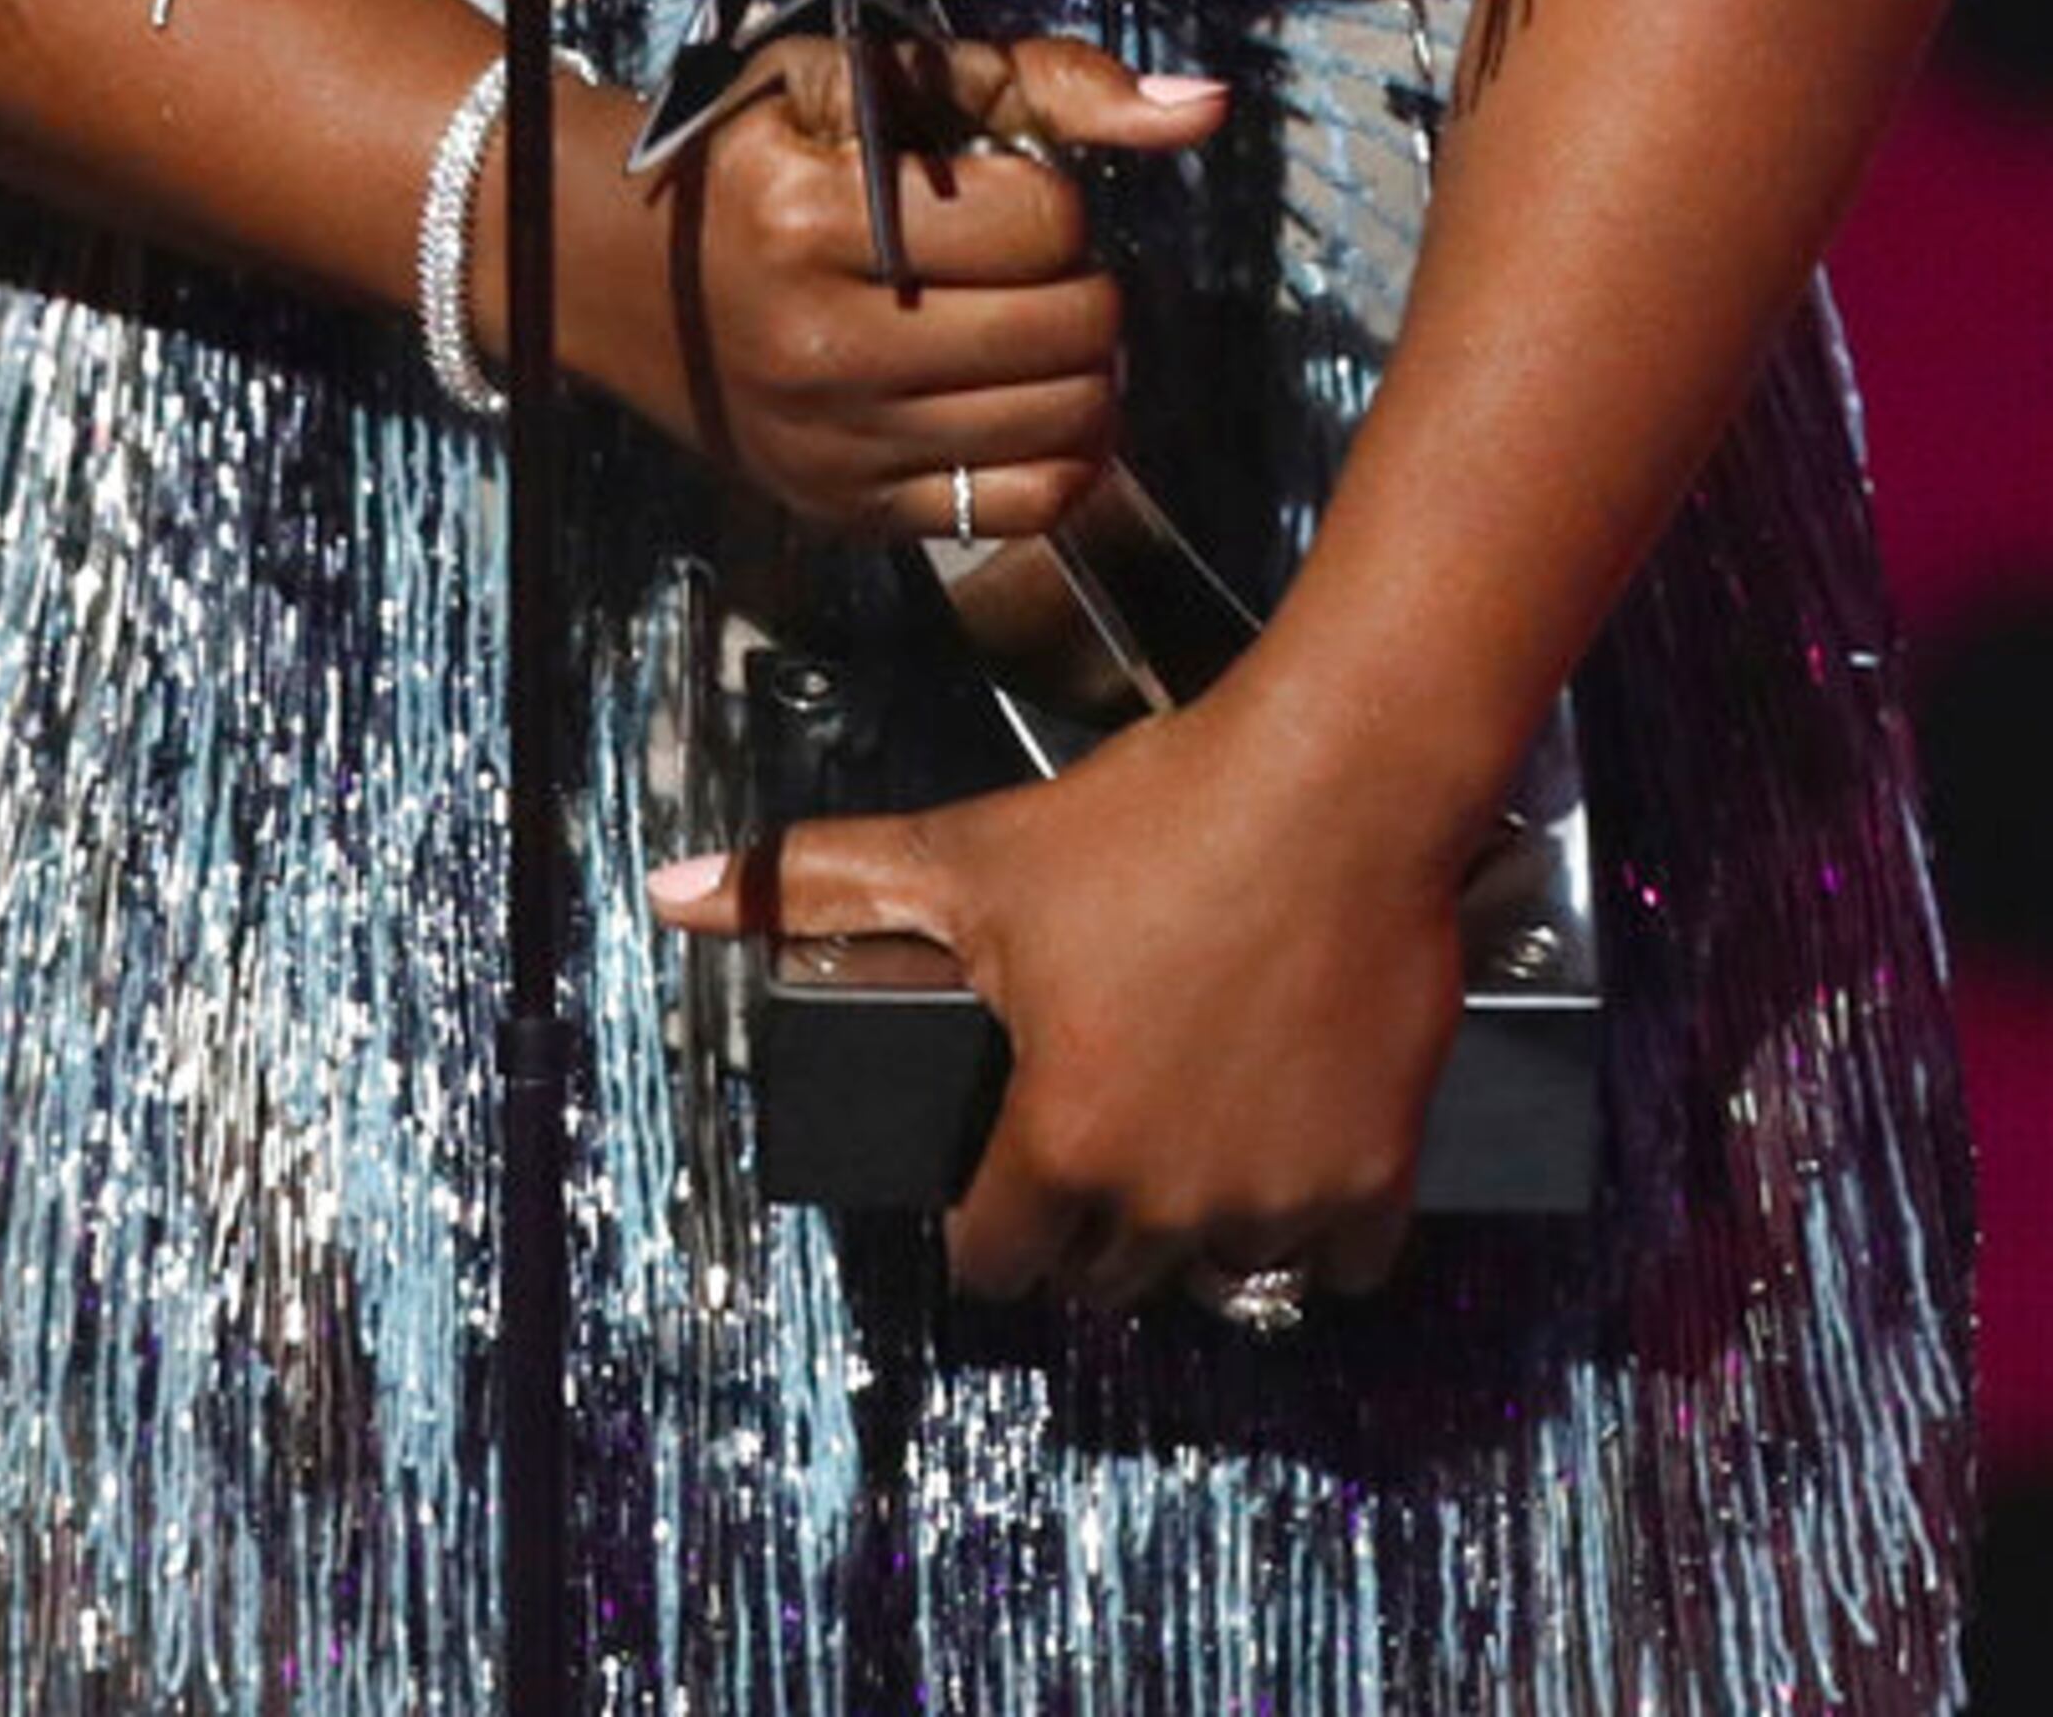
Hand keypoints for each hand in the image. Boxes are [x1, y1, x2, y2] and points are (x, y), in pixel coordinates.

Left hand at [652, 673, 1466, 1306]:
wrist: (1339, 778)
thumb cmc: (1154, 817)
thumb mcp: (970, 852)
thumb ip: (819, 887)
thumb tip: (675, 888)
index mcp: (1060, 1144)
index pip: (995, 1265)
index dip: (987, 1219)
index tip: (1002, 1172)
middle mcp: (1167, 1201)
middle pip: (1106, 1275)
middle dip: (1089, 1216)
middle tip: (1096, 1120)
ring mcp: (1280, 1198)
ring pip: (1222, 1271)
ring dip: (1200, 1222)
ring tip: (1189, 1123)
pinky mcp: (1377, 1175)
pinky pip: (1341, 1262)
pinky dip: (1317, 1223)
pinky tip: (1289, 1137)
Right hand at [657, 31, 1225, 538]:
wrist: (620, 275)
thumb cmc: (759, 158)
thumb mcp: (871, 81)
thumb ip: (1042, 83)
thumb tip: (1198, 107)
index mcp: (814, 219)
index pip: (1041, 219)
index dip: (1050, 194)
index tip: (1006, 190)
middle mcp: (821, 345)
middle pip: (1069, 325)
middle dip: (1079, 279)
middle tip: (1031, 261)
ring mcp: (836, 443)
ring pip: (1065, 421)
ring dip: (1082, 364)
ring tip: (1035, 323)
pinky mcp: (851, 510)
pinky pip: (1024, 506)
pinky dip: (1061, 453)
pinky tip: (1033, 399)